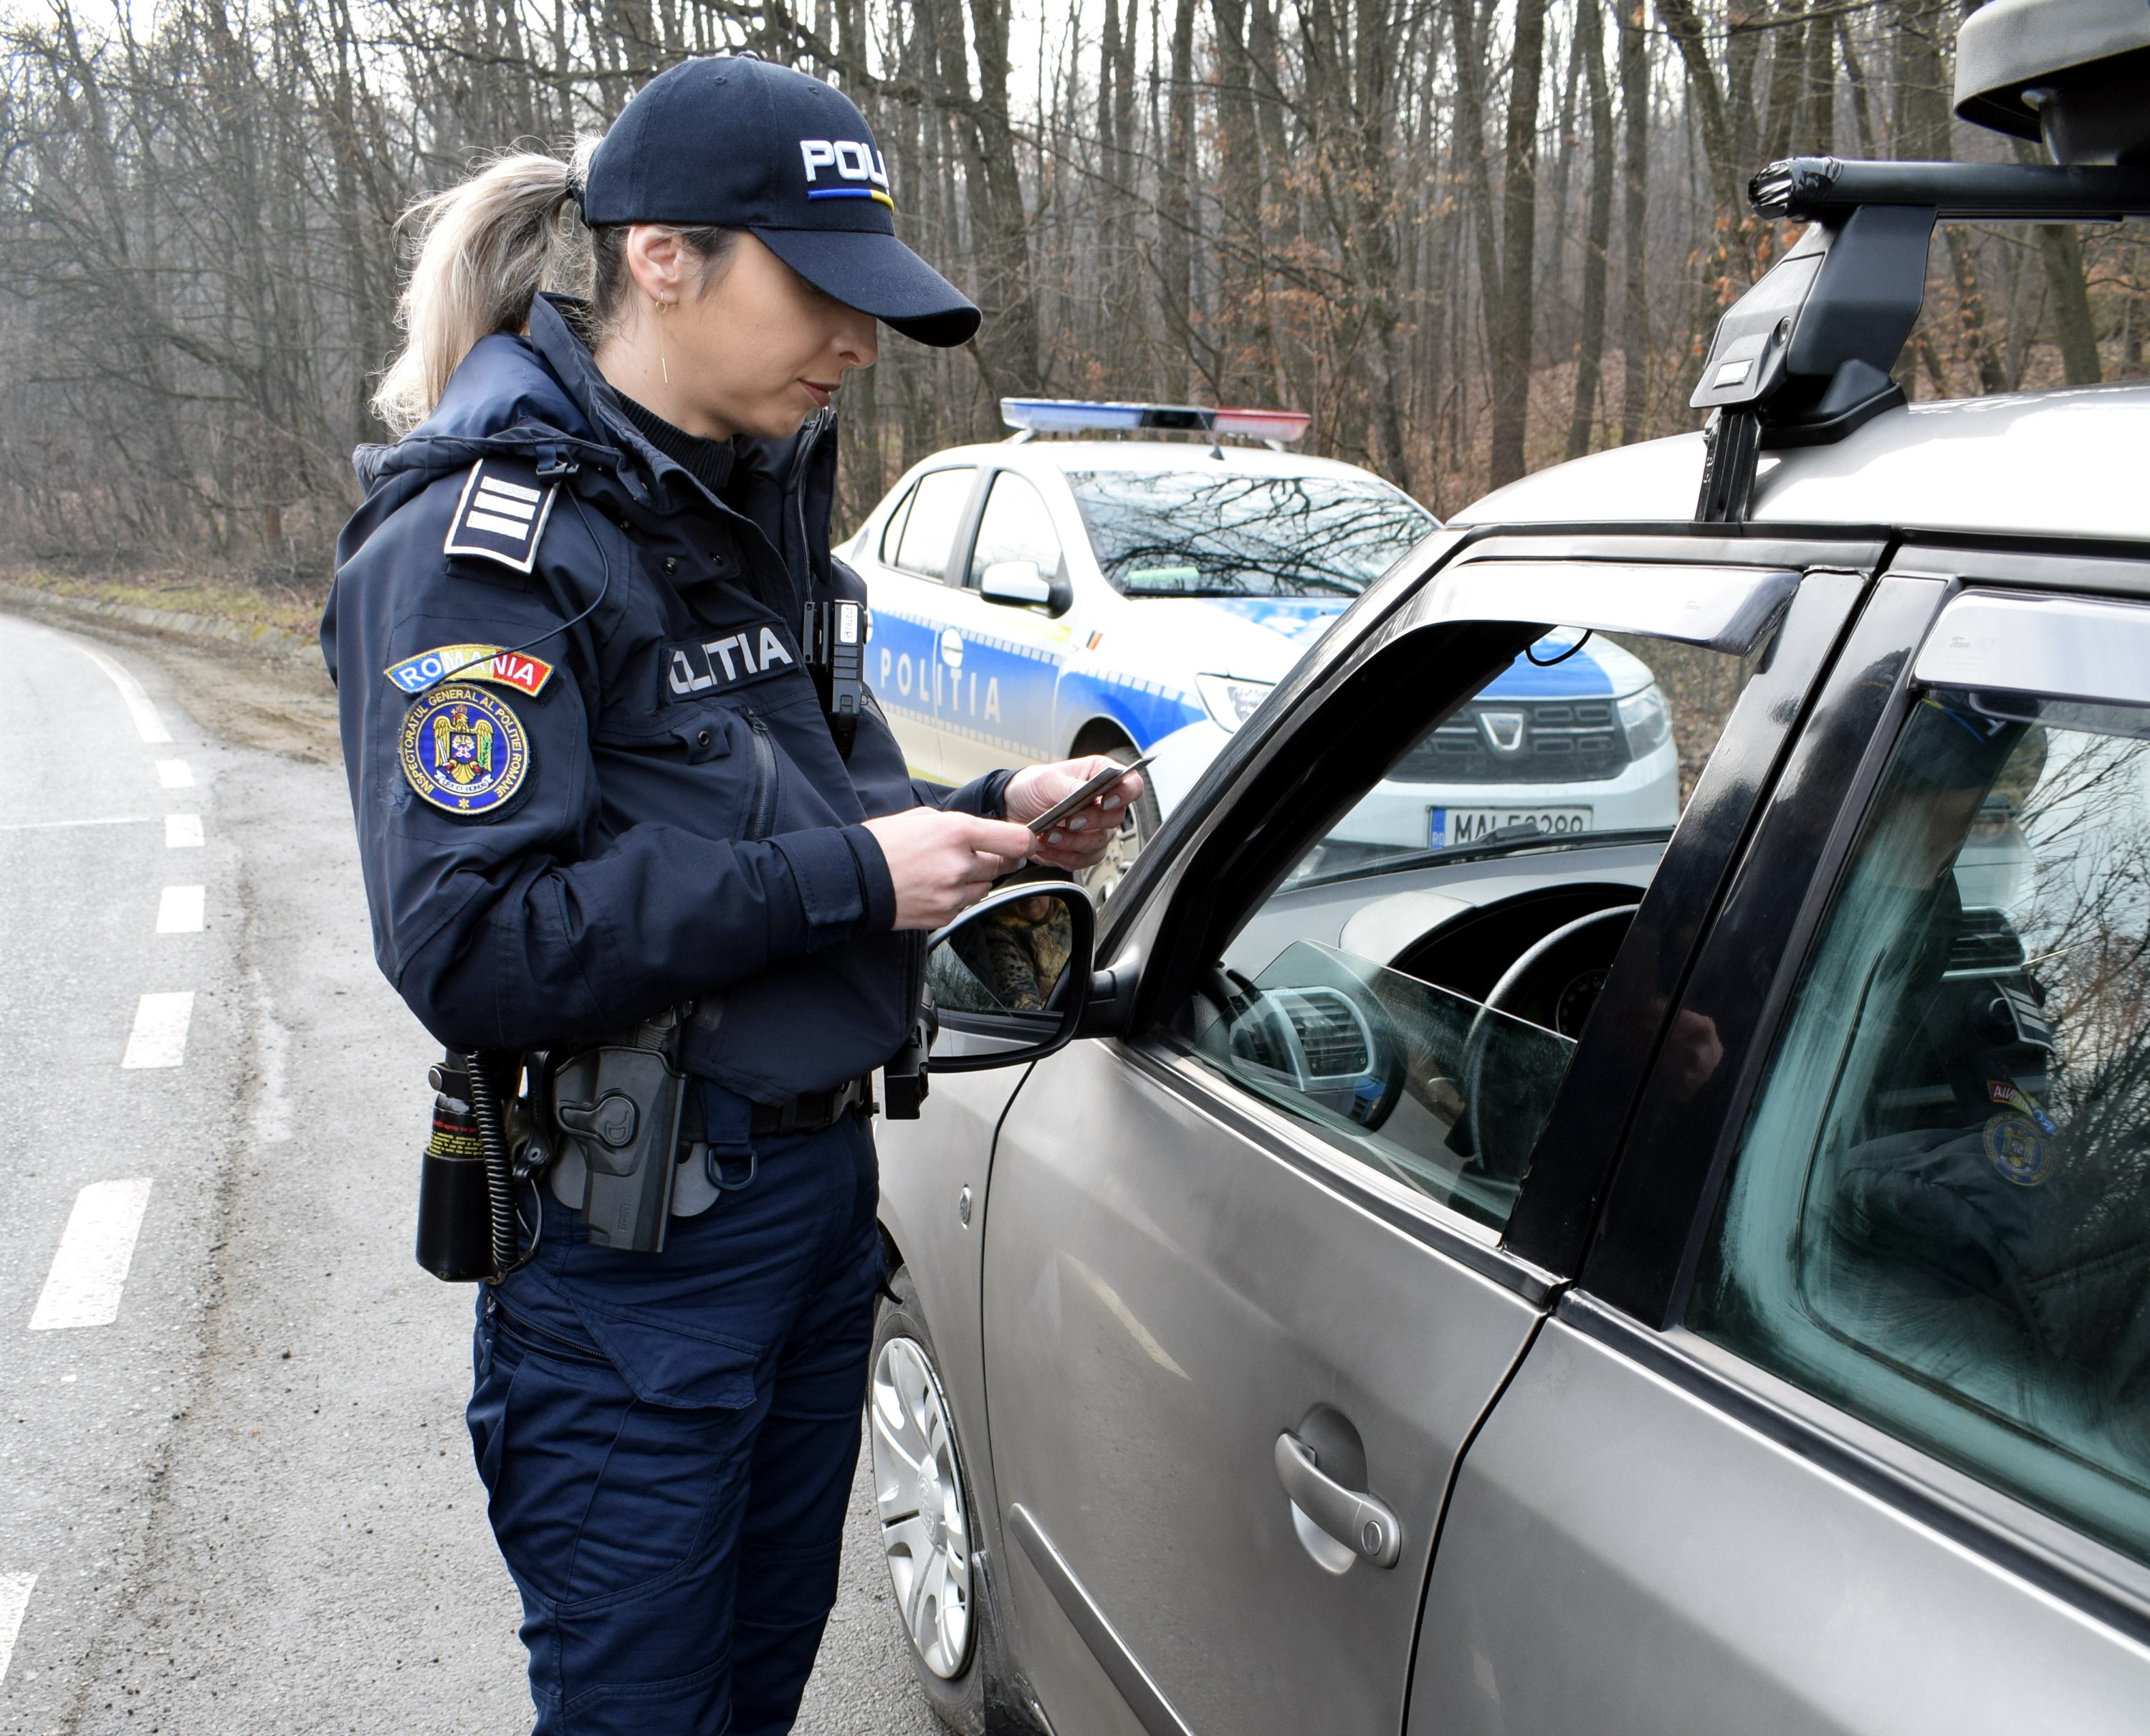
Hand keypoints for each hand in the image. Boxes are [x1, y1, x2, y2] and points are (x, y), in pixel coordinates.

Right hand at [861, 807, 1037, 930]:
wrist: (854, 879)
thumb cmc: (883, 844)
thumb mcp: (923, 817)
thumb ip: (960, 825)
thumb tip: (986, 834)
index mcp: (957, 832)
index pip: (1015, 840)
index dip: (1026, 841)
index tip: (1027, 842)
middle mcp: (960, 864)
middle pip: (1001, 864)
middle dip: (992, 858)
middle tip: (968, 854)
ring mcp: (953, 893)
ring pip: (985, 886)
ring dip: (974, 879)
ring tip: (942, 870)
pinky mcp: (945, 915)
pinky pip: (965, 904)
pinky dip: (957, 896)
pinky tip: (933, 887)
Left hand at [1004, 756, 1146, 870]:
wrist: (1011, 810)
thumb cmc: (1032, 786)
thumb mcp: (1046, 779)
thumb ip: (1069, 786)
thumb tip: (1085, 792)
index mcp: (1100, 777)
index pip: (1131, 784)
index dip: (1125, 794)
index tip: (1106, 801)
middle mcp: (1103, 804)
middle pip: (1116, 818)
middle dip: (1091, 822)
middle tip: (1070, 821)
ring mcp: (1095, 829)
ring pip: (1099, 843)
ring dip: (1073, 842)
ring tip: (1050, 836)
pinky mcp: (1082, 849)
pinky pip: (1084, 860)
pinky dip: (1064, 856)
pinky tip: (1047, 846)